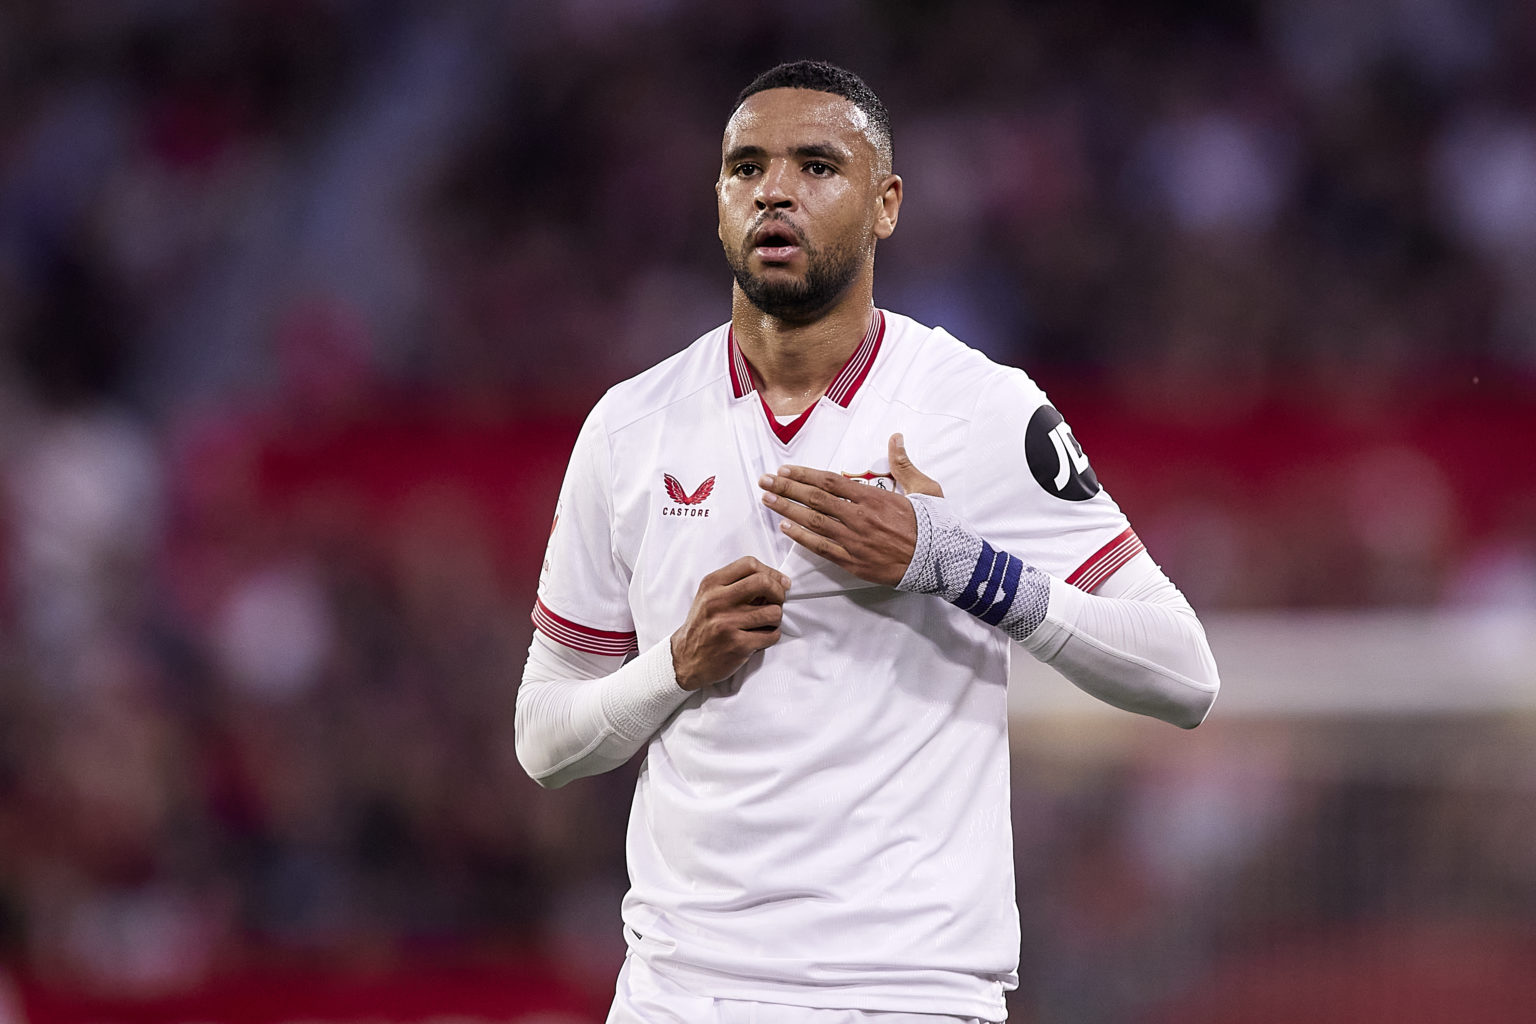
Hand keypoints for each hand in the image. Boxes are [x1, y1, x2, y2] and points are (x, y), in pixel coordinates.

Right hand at [670, 556, 790, 689]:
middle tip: (778, 601)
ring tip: (766, 622)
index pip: (749, 564)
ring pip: (773, 612)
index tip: (779, 583)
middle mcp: (717, 601)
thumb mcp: (710, 596)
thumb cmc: (703, 625)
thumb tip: (777, 580)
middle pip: (763, 583)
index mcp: (711, 584)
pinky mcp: (737, 645)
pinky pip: (771, 635)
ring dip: (776, 618)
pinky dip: (772, 636)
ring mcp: (727, 623)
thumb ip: (736, 584)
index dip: (771, 572)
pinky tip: (761, 637)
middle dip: (779, 592)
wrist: (685, 658)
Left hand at [758, 434, 943, 585]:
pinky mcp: (854, 562)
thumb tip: (896, 437)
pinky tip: (785, 528)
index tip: (785, 470)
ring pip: (813, 521)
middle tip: (765, 481)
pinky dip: (801, 537)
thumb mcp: (924, 488)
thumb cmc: (933, 525)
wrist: (940, 561)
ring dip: (787, 509)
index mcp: (873, 497)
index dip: (804, 475)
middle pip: (815, 498)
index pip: (829, 481)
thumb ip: (903, 463)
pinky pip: (821, 548)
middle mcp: (859, 516)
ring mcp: (854, 540)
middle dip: (786, 488)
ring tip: (767, 500)